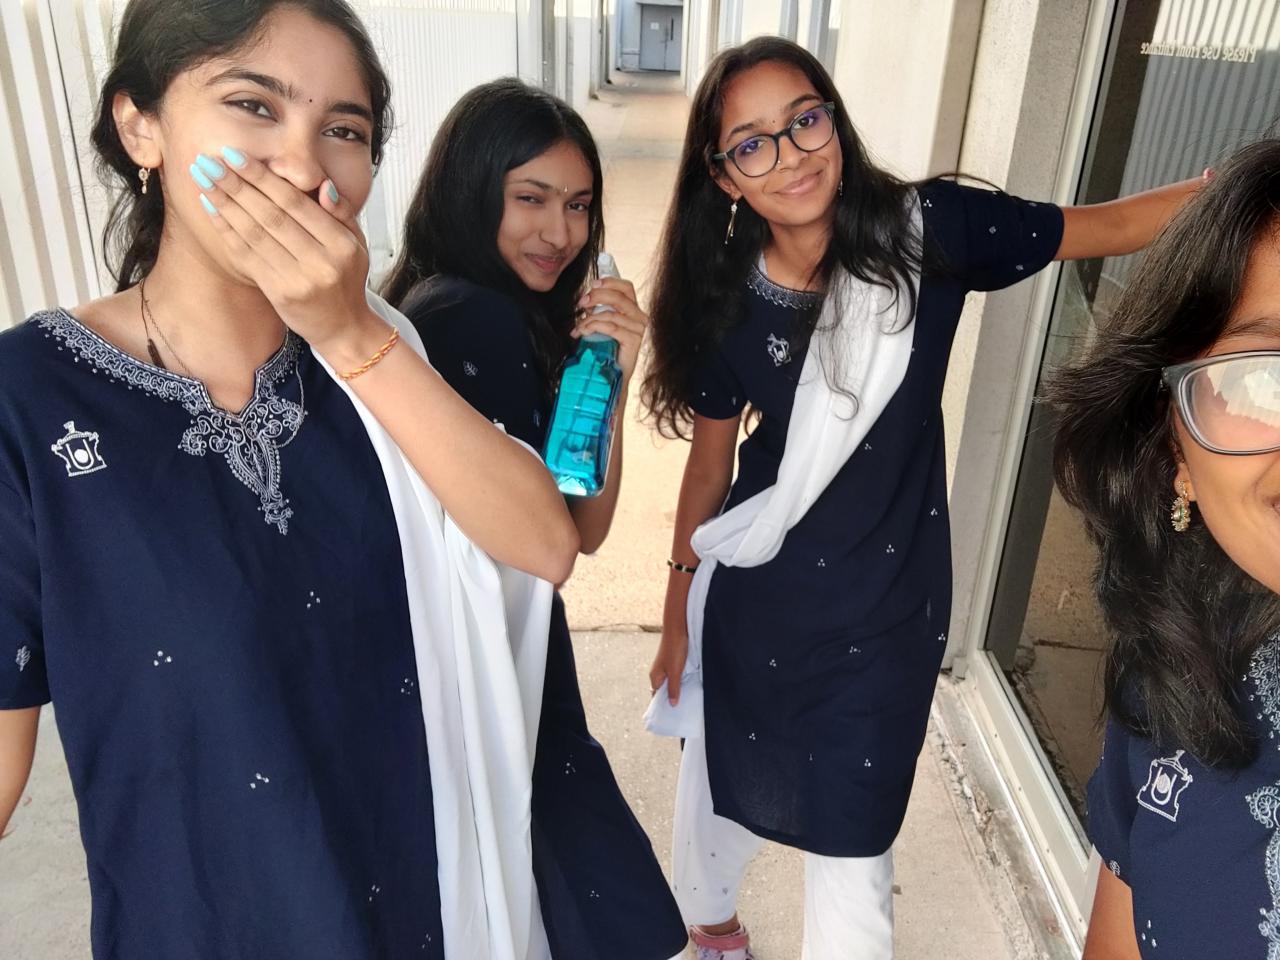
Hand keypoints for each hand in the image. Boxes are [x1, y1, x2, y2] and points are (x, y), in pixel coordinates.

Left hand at [191, 147, 383, 355]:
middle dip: (236, 185)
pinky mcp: (279, 293)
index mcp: (341, 245)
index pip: (296, 203)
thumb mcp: (357, 244)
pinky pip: (247, 256)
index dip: (263, 178)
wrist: (344, 328)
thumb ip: (341, 212)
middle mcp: (320, 262)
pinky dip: (227, 230)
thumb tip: (322, 185)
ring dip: (225, 203)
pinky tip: (211, 208)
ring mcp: (298, 280)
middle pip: (271, 215)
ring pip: (255, 233)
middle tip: (208, 161)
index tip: (236, 156)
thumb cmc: (346, 280)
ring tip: (202, 178)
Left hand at [574, 277, 648, 382]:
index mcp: (633, 310)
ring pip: (611, 314)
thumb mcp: (601, 323)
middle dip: (596, 297)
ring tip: (579, 327)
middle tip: (581, 303)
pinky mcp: (634, 341)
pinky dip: (594, 327)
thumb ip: (598, 309)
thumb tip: (585, 299)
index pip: (626, 288)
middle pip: (618, 297)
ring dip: (589, 318)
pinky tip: (584, 332)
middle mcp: (639, 317)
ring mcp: (638, 329)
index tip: (593, 284)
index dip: (609, 282)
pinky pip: (611, 327)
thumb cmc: (606, 349)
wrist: (613, 374)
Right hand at [649, 630, 688, 705]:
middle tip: (683, 710)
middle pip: (663, 691)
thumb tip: (672, 704)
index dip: (663, 705)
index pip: (656, 696)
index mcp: (655, 677)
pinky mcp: (673, 662)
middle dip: (672, 698)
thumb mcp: (675, 672)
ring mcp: (666, 668)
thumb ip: (673, 688)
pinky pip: (676, 676)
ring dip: (678, 689)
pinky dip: (682, 681)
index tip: (672, 716)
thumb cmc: (674, 649)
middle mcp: (659, 673)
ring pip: (671, 683)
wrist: (678, 628)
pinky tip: (690, 685)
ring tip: (688, 700)